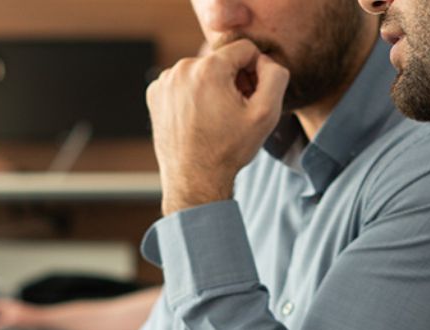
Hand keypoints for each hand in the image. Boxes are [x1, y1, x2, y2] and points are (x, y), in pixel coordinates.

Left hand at [147, 39, 289, 215]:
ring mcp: (165, 81)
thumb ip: (275, 77)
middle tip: (232, 112)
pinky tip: (197, 119)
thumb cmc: (229, 150)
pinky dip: (192, 95)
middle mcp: (182, 68)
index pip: (244, 49)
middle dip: (231, 80)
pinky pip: (182, 83)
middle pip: (220, 60)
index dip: (254, 72)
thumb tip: (264, 60)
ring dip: (211, 87)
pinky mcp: (155, 93)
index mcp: (209, 68)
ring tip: (214, 118)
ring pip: (201, 71)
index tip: (250, 97)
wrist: (194, 180)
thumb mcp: (265, 115)